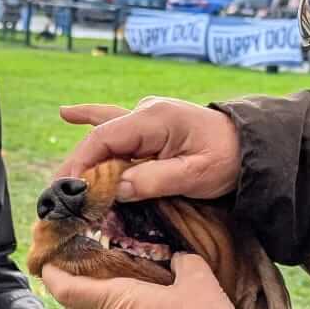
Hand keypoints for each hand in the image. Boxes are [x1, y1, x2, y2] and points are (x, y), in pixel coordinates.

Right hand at [56, 98, 241, 203]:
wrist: (251, 145)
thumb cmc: (228, 159)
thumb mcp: (195, 175)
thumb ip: (154, 180)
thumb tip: (116, 188)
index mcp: (154, 119)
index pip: (104, 139)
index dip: (82, 164)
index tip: (68, 190)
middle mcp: (144, 112)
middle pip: (99, 139)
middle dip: (76, 167)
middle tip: (57, 196)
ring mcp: (146, 118)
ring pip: (103, 135)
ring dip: (82, 157)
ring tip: (58, 177)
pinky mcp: (149, 128)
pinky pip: (113, 127)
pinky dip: (90, 121)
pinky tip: (67, 113)